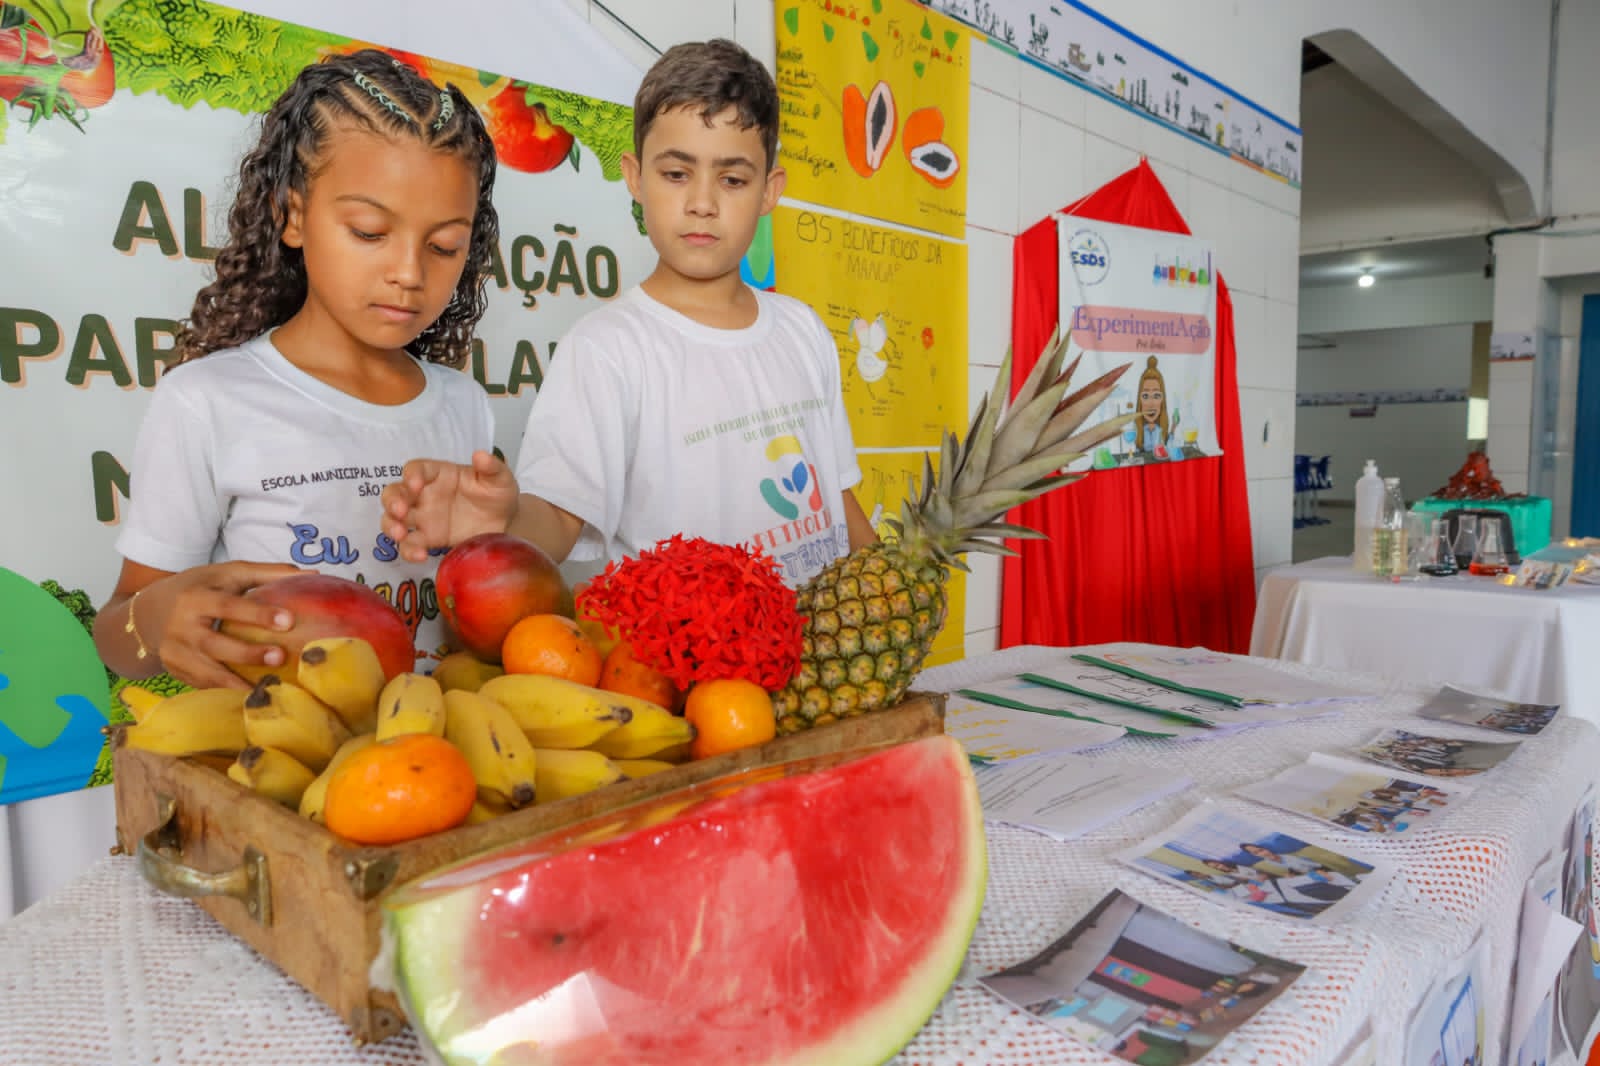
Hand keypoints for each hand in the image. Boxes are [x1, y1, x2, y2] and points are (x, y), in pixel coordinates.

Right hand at [142, 562, 304, 689]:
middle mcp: (180, 627)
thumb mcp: (227, 574)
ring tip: (269, 688)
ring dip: (237, 683)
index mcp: (195, 598)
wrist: (148, 612)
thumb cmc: (200, 588)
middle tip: (280, 656)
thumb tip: (313, 576)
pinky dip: (227, 693)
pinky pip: (204, 686)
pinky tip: (252, 697)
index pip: (228, 606)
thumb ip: (267, 573)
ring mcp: (175, 654)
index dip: (257, 613)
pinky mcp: (175, 673)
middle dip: (247, 653)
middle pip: (214, 644)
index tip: (288, 620)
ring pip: (207, 672)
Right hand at [381, 450, 519, 562]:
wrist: (506, 522)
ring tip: (400, 534)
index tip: (415, 484)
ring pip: (393, 518)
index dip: (411, 475)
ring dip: (390, 525)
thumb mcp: (500, 478)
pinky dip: (409, 550)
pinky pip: (410, 544)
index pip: (416, 469)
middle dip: (392, 500)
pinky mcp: (428, 539)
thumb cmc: (497, 494)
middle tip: (399, 511)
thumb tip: (481, 455)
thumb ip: (491, 467)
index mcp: (439, 474)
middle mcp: (425, 494)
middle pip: (395, 492)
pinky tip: (420, 555)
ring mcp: (423, 517)